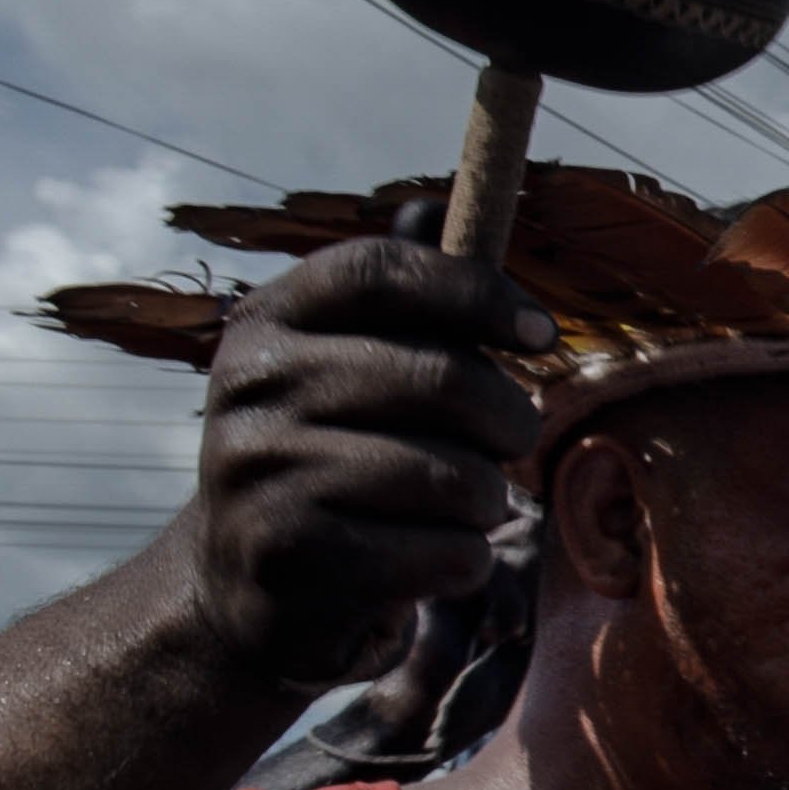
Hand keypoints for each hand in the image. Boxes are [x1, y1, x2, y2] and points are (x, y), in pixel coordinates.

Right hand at [174, 230, 550, 699]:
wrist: (245, 584)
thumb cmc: (333, 458)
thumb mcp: (346, 369)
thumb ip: (399, 303)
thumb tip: (433, 205)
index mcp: (268, 321)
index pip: (379, 271)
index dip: (476, 292)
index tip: (542, 334)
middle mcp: (251, 384)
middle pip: (442, 378)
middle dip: (509, 418)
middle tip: (510, 441)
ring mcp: (260, 469)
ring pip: (455, 476)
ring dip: (487, 501)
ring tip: (455, 508)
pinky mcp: (288, 554)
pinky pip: (443, 552)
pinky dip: (462, 563)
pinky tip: (425, 561)